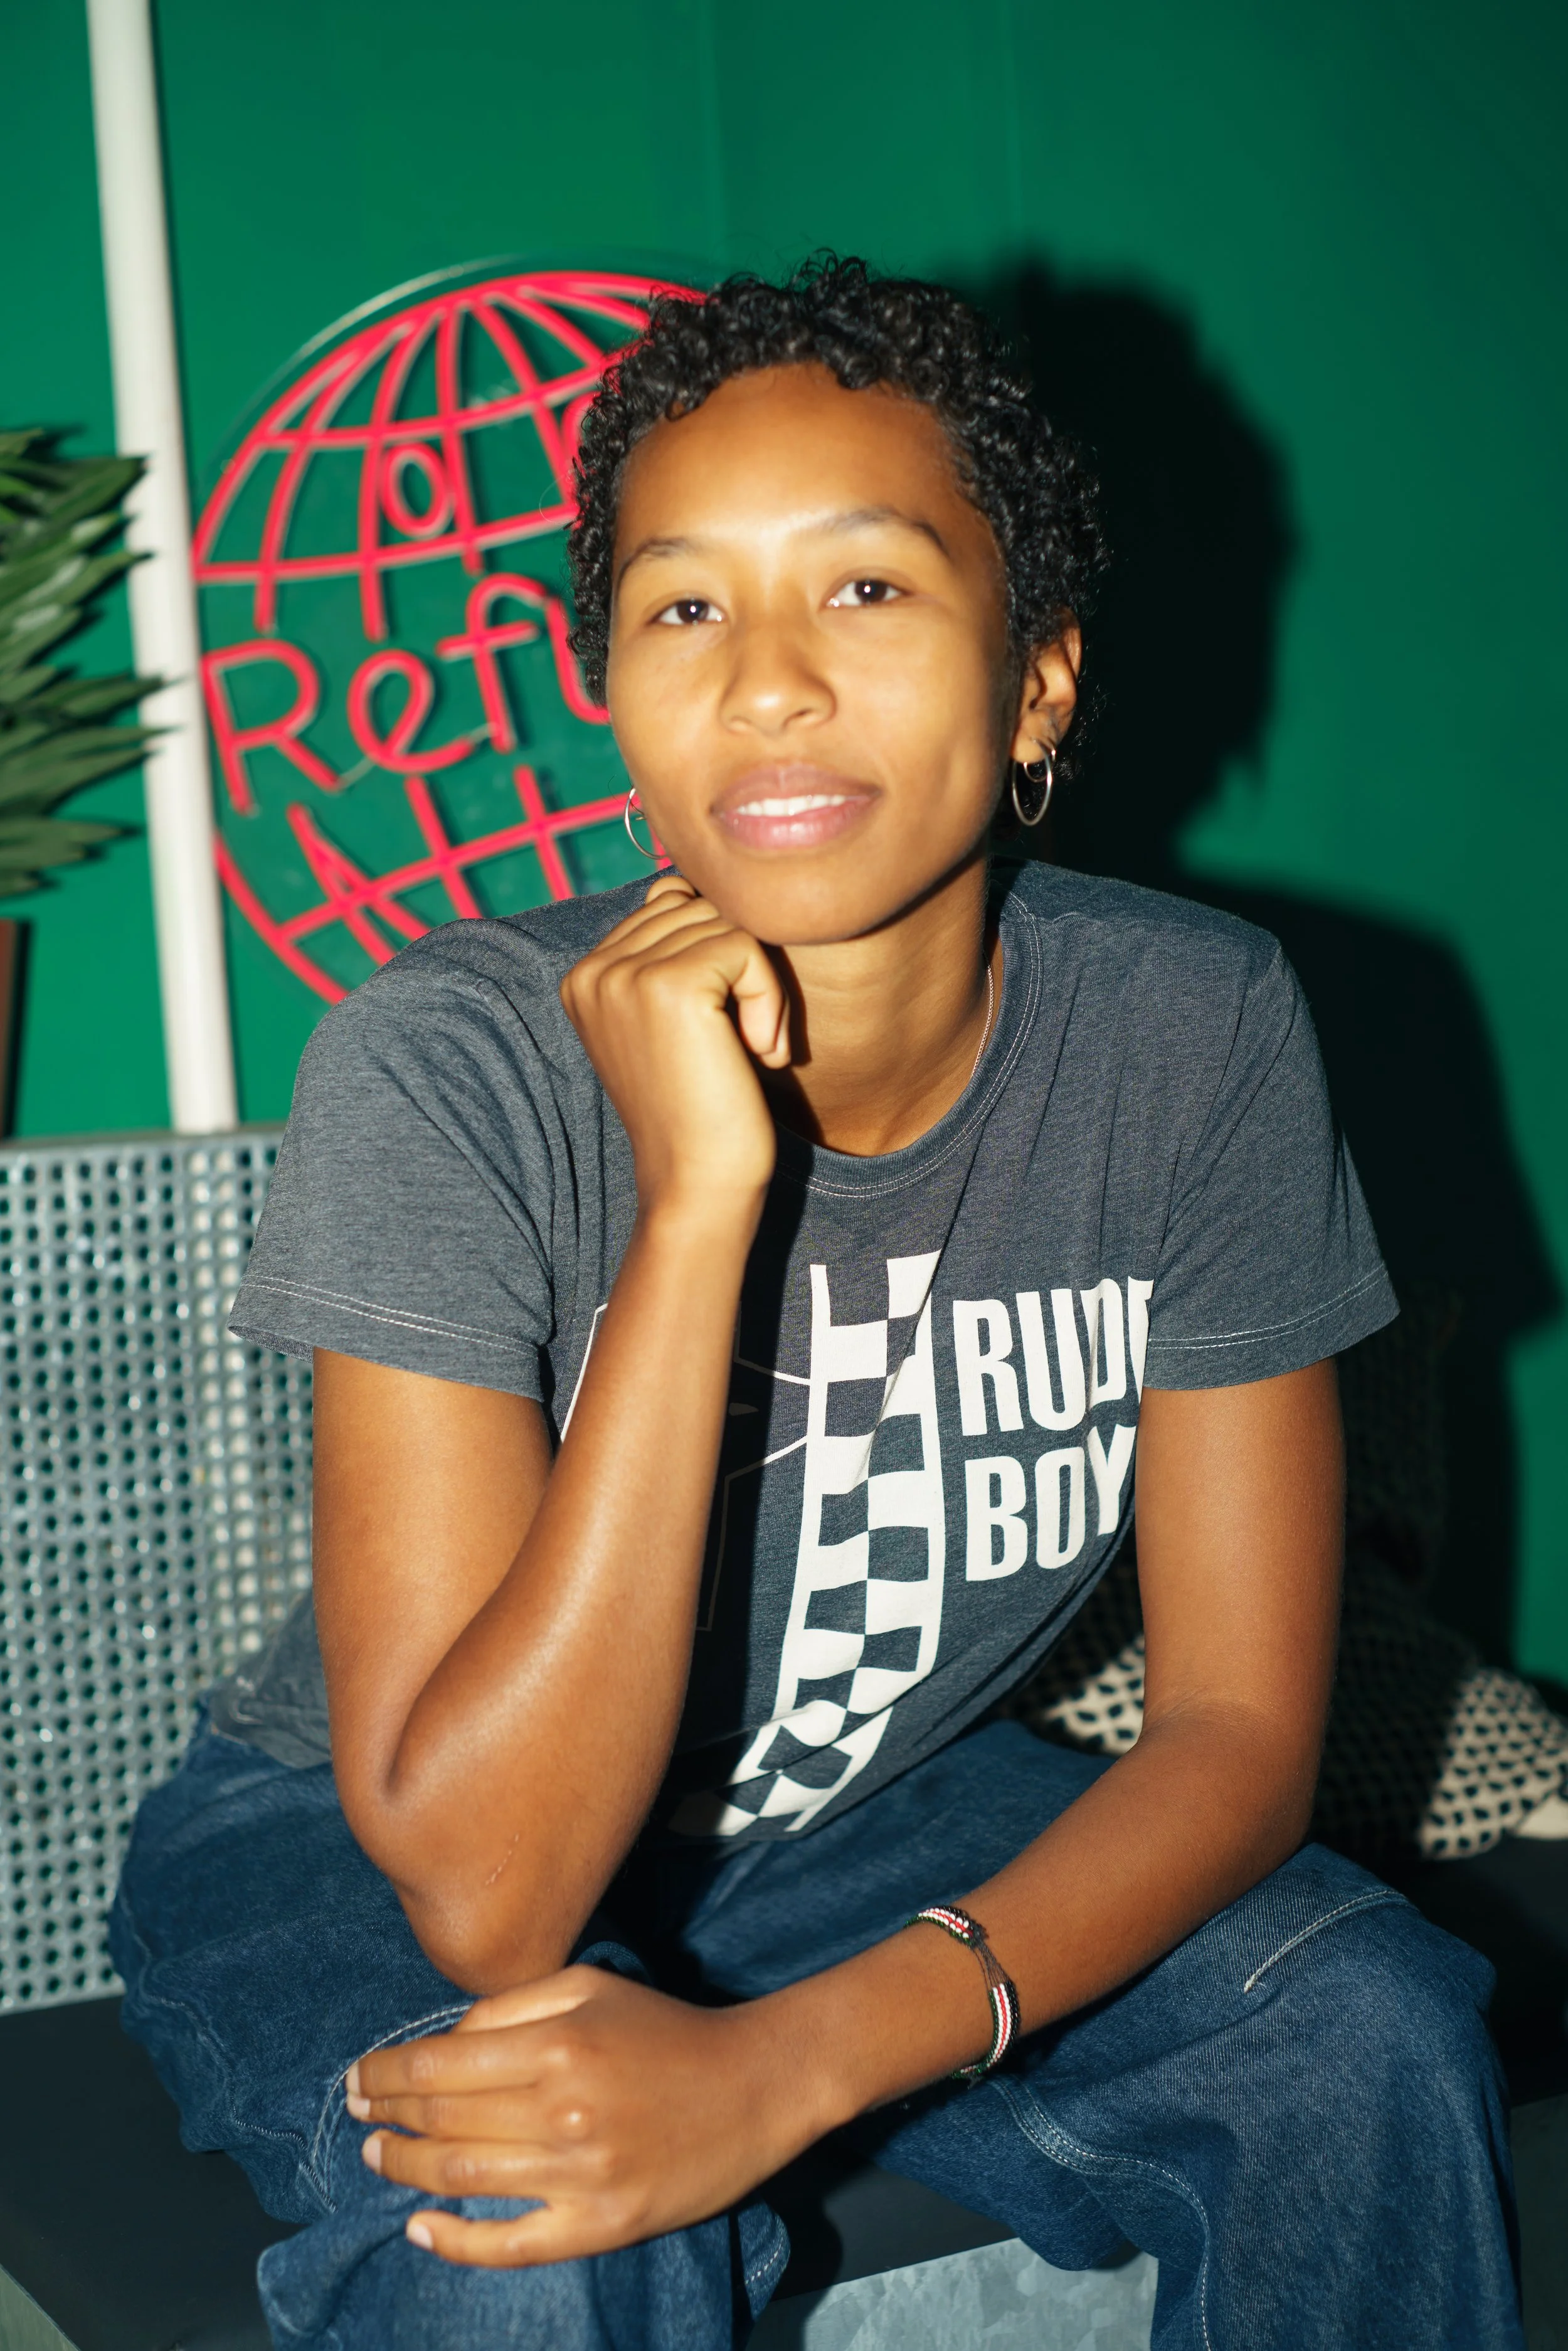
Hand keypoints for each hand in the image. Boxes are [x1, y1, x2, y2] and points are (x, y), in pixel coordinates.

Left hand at [346, 1964, 815, 2266]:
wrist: (754, 2086)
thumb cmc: (665, 2029)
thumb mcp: (591, 1986)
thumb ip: (513, 2008)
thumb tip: (446, 2043)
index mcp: (558, 2045)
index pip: (439, 2065)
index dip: (384, 2073)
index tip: (358, 2077)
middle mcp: (562, 2112)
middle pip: (443, 2120)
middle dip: (386, 2116)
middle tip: (357, 2115)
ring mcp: (581, 2177)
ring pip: (463, 2179)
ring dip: (406, 2171)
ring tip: (377, 2157)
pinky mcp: (602, 2227)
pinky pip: (510, 2246)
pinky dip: (455, 2243)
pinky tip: (422, 2229)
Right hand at [559, 874, 786, 1221]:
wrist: (697, 1186)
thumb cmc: (702, 1111)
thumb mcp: (676, 1023)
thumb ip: (671, 951)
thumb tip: (688, 881)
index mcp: (586, 975)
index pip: (671, 905)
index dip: (717, 958)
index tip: (718, 1033)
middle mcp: (593, 968)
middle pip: (700, 907)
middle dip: (740, 969)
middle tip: (741, 1044)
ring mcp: (623, 974)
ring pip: (728, 924)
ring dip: (760, 987)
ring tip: (748, 1050)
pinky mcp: (667, 985)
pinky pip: (748, 947)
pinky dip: (770, 998)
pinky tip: (758, 1052)